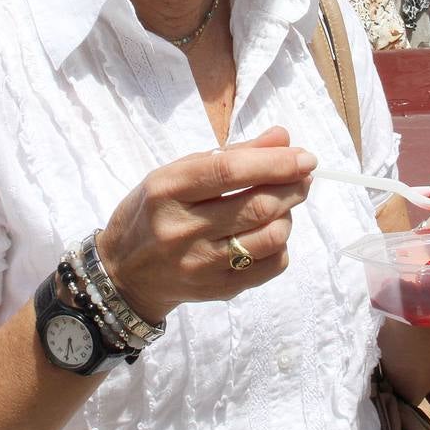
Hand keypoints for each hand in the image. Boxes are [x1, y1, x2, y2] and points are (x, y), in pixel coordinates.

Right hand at [96, 127, 315, 324]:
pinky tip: (269, 233)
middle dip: (292, 186)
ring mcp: (199, 265)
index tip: (305, 156)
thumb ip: (232, 154)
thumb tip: (283, 138)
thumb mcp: (178, 172)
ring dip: (288, 215)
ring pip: (269, 238)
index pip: (230, 172)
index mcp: (168, 189)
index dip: (275, 163)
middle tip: (304, 175)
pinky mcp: (217, 291)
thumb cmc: (154, 211)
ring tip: (283, 204)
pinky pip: (270, 267)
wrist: (124, 274)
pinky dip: (281, 245)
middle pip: (256, 206)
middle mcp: (181, 229)